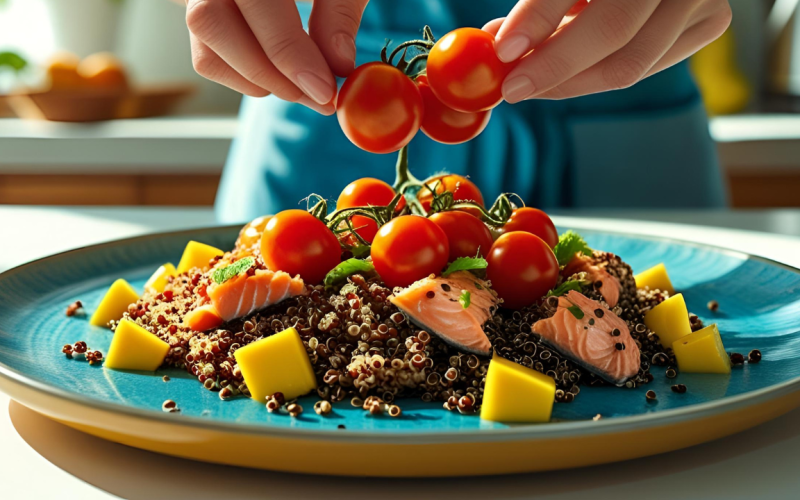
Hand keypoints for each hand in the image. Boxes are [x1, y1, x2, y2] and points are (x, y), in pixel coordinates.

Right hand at [184, 0, 368, 113]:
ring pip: (207, 52)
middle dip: (271, 74)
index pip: (257, 4)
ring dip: (260, 83)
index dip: (289, 53)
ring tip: (306, 88)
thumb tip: (339, 64)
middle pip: (213, 24)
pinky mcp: (198, 17)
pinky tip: (283, 76)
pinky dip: (248, 79)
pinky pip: (210, 60)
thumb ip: (339, 12)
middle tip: (318, 96)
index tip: (324, 89)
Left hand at [485, 0, 731, 101]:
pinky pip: (645, 67)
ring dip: (571, 81)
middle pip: (613, 31)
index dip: (538, 17)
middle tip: (512, 87)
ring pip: (629, 63)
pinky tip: (570, 71)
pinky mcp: (712, 20)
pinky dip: (599, 75)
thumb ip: (540, 4)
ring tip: (530, 81)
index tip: (503, 49)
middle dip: (554, 66)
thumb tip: (498, 44)